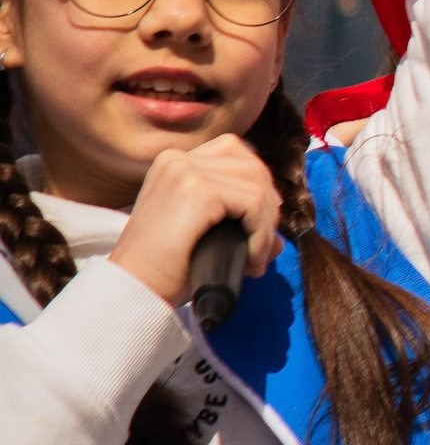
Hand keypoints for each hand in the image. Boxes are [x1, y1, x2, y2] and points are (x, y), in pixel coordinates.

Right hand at [109, 137, 283, 310]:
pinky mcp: (195, 190)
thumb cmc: (165, 270)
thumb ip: (239, 228)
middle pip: (253, 167)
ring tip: (255, 258)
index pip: (238, 156)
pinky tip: (251, 260)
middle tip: (260, 249)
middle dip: (268, 210)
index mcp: (176, 164)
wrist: (134, 288)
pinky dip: (261, 235)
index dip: (258, 192)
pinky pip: (253, 203)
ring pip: (257, 186)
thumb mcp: (204, 238)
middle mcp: (178, 159)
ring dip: (267, 227)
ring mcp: (184, 171)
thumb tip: (280, 241)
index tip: (257, 230)